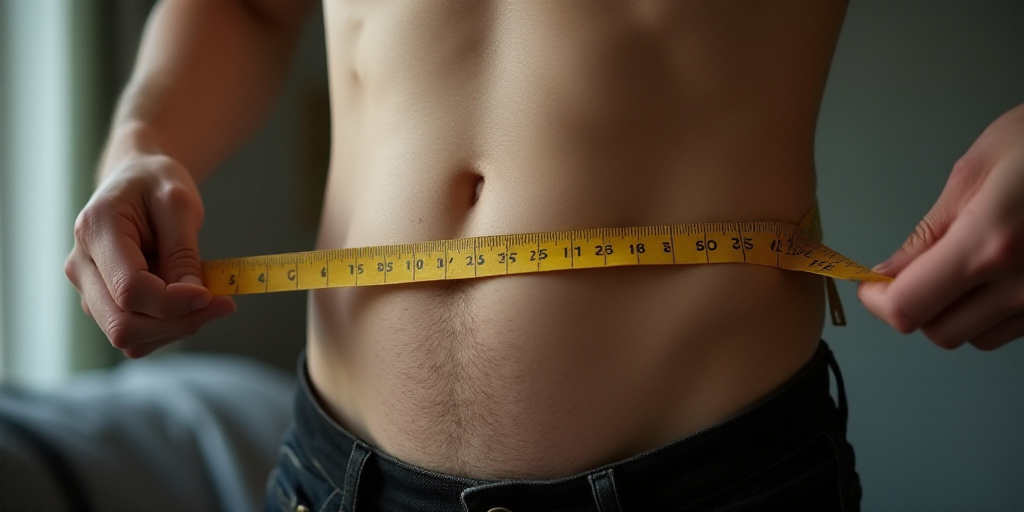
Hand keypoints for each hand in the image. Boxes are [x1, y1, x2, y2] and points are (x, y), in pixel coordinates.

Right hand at [65, 154, 234, 357]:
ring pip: (131, 339)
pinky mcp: (105, 305)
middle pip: (123, 326)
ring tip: (209, 298)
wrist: (134, 180)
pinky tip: (191, 303)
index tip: (212, 293)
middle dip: (179, 323)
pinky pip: (138, 336)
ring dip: (177, 328)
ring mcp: (89, 290)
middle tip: (223, 304)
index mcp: (95, 231)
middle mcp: (82, 267)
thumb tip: (195, 298)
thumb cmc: (155, 184)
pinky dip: (170, 328)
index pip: (130, 289)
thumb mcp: (179, 203)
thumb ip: (183, 251)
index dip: (174, 301)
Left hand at [858, 104, 1023, 349]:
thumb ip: (928, 232)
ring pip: (977, 337)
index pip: (908, 306)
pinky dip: (990, 312)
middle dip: (914, 307)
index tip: (870, 284)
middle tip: (911, 272)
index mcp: (988, 243)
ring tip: (961, 266)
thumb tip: (887, 273)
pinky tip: (995, 273)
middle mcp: (1022, 283)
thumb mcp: (975, 170)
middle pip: (940, 332)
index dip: (877, 302)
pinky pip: (1012, 329)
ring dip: (954, 312)